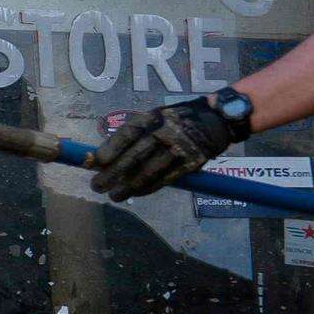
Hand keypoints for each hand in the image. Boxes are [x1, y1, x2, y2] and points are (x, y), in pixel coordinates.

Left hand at [88, 98, 247, 200]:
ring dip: (129, 186)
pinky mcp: (191, 162)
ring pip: (150, 170)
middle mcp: (166, 132)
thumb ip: (130, 136)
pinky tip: (136, 193)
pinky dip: (149, 187)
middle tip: (97, 186)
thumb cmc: (174, 120)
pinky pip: (166, 178)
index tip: (97, 162)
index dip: (112, 148)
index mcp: (152, 118)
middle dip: (114, 173)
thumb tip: (98, 158)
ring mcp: (180, 148)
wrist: (216, 118)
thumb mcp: (153, 119)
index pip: (128, 133)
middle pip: (136, 155)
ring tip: (114, 195)